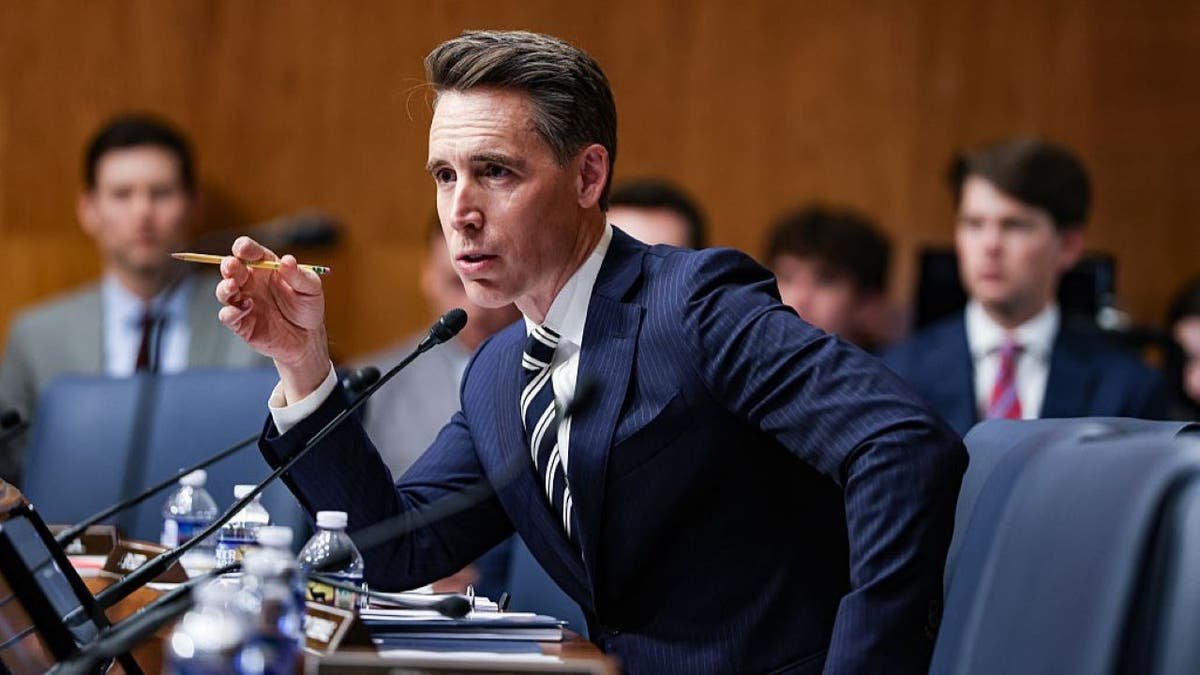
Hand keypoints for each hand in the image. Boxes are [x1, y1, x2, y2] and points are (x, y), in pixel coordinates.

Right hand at [216, 236, 329, 399]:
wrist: (307, 337)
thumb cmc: (308, 307)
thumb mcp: (311, 288)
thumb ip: (299, 275)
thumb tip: (287, 260)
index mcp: (265, 268)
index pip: (248, 252)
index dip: (243, 248)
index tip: (244, 250)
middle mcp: (251, 282)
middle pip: (231, 268)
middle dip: (228, 265)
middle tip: (232, 266)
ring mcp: (243, 301)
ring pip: (223, 291)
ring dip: (225, 287)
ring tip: (233, 286)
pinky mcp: (241, 323)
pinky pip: (227, 316)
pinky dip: (231, 312)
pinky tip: (246, 308)